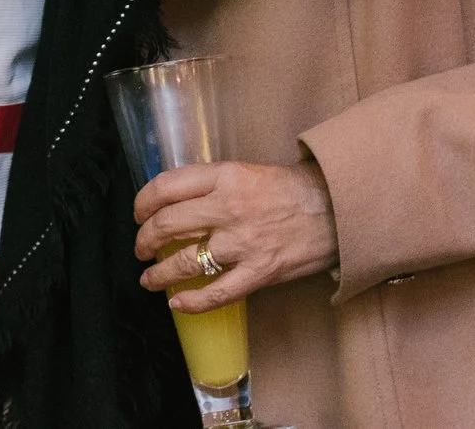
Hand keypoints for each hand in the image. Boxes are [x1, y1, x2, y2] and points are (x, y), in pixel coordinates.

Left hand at [133, 160, 338, 313]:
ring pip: (186, 262)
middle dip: (145, 240)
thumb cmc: (289, 189)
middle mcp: (229, 208)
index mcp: (225, 177)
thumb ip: (210, 184)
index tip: (138, 214)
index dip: (142, 203)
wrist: (336, 209)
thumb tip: (172, 202)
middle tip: (141, 248)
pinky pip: (218, 293)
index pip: (166, 187)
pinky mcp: (260, 272)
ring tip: (149, 278)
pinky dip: (192, 302)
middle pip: (168, 225)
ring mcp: (244, 243)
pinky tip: (176, 303)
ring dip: (159, 273)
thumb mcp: (245, 171)